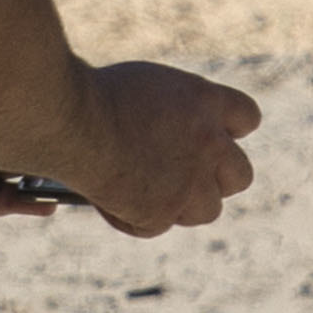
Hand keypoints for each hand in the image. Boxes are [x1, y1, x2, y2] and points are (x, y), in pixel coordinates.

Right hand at [64, 58, 260, 234]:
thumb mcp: (141, 87)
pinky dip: (131, 218)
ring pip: (207, 210)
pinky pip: (154, 226)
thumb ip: (168, 111)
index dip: (227, 131)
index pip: (246, 118)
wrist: (67, 118)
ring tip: (141, 191)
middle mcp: (209, 142)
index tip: (207, 136)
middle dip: (216, 179)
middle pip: (240, 175)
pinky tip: (105, 198)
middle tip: (181, 176)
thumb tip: (165, 137)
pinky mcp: (161, 212)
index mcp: (205, 100)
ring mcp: (189, 182)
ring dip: (180, 205)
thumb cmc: (89, 93)